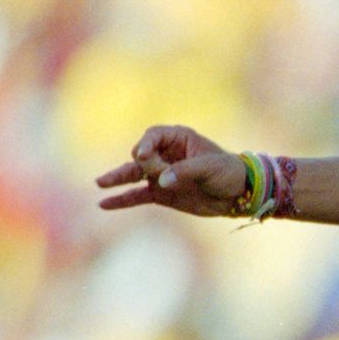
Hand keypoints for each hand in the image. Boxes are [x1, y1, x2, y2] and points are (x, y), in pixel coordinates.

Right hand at [96, 126, 244, 216]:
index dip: (146, 144)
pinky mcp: (161, 193)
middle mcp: (165, 154)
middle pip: (142, 156)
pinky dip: (122, 200)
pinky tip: (104, 204)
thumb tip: (160, 181)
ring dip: (117, 179)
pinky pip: (137, 196)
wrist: (239, 194)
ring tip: (100, 183)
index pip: (153, 135)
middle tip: (155, 173)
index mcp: (178, 139)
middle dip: (143, 165)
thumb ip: (184, 172)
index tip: (142, 155)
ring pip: (134, 175)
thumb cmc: (228, 172)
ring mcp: (161, 174)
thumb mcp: (210, 168)